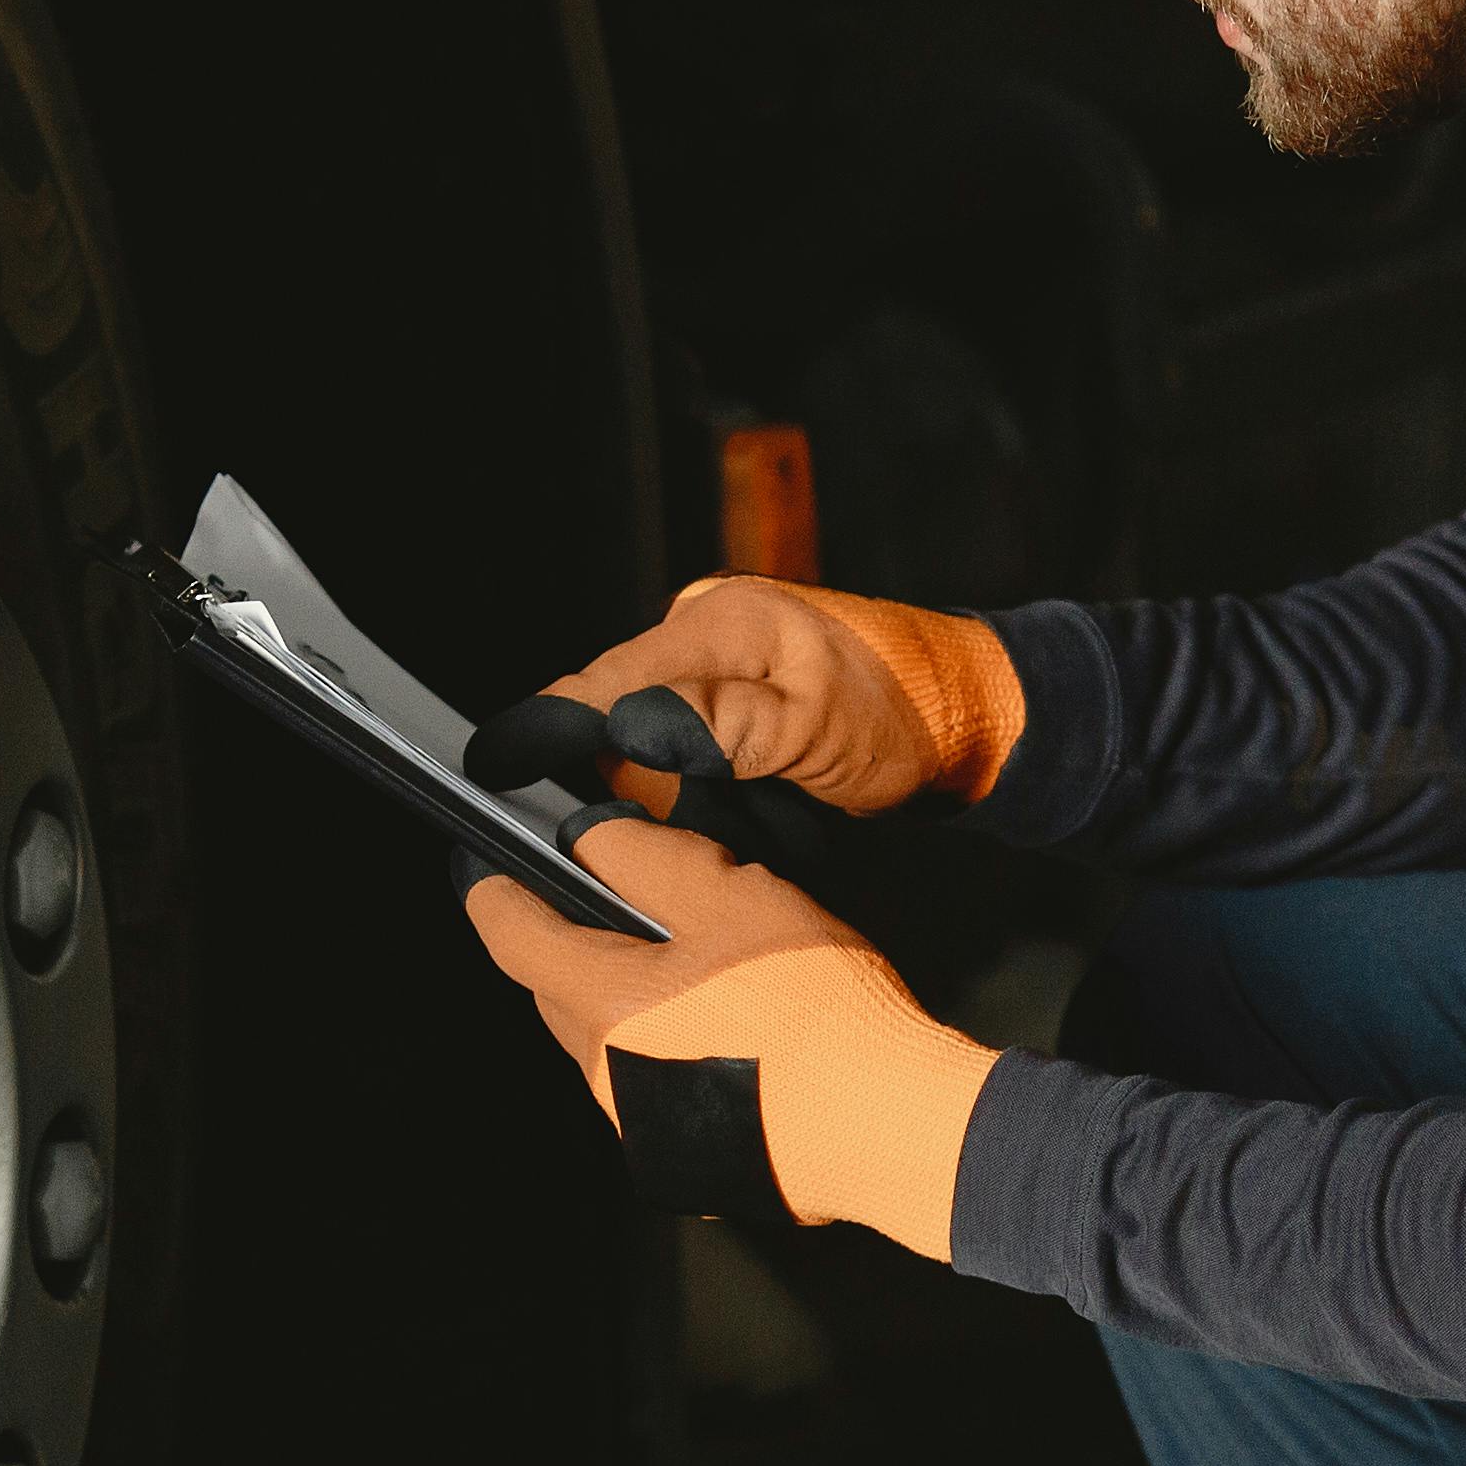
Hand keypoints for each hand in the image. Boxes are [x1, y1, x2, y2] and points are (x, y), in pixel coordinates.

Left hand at [459, 817, 996, 1258]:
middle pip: (559, 992)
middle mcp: (605, 1077)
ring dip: (634, 1004)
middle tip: (628, 910)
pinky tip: (737, 1041)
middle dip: (575, 945)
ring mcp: (641, 1130)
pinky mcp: (682, 1165)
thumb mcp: (732, 896)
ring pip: (609, 1044)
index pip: (509, 935)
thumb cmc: (816, 1009)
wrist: (886, 1124)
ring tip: (709, 977)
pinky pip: (653, 1092)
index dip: (491, 888)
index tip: (485, 865)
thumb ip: (645, 857)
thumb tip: (589, 839)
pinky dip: (674, 1056)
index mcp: (603, 1005)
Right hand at [486, 575, 1023, 817]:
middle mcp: (706, 633)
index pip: (600, 684)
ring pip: (646, 738)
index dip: (541, 732)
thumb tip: (630, 731)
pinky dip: (690, 787)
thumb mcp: (816, 728)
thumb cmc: (910, 717)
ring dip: (660, 790)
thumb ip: (721, 727)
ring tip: (721, 825)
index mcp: (715, 624)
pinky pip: (683, 744)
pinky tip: (731, 814)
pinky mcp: (739, 697)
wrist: (979, 717)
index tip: (487, 770)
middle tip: (619, 841)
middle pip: (613, 714)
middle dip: (611, 778)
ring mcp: (722, 664)